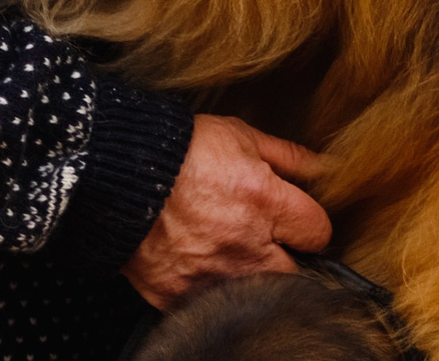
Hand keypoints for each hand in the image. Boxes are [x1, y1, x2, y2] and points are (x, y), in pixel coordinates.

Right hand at [124, 114, 331, 309]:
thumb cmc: (178, 150)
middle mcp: (245, 245)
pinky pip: (213, 303)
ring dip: (252, 276)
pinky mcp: (181, 295)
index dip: (310, 224)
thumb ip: (286, 156)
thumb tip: (323, 168)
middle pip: (294, 272)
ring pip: (257, 292)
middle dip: (286, 258)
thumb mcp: (238, 135)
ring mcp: (213, 276)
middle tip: (268, 241)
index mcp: (264, 201)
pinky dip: (212, 289)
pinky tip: (204, 266)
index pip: (318, 232)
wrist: (116, 171)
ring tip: (233, 252)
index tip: (297, 221)